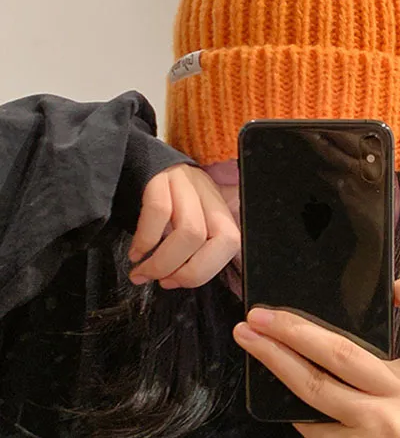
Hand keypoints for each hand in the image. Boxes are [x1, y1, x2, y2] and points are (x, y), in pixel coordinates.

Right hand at [128, 164, 239, 288]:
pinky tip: (135, 253)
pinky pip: (159, 212)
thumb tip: (177, 279)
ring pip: (191, 231)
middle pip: (220, 239)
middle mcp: (207, 193)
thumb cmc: (157, 197)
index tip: (177, 282)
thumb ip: (189, 245)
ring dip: (163, 262)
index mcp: (217, 207)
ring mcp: (186, 182)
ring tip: (142, 273)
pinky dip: (145, 240)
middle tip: (161, 281)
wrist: (131, 155)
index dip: (206, 269)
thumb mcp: (182, 218)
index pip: (231, 242)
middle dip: (189, 271)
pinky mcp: (159, 176)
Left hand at [233, 278, 399, 437]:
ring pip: (315, 381)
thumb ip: (384, 379)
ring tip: (247, 337)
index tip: (395, 285)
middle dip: (294, 327)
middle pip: (344, 350)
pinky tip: (275, 396)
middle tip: (261, 313)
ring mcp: (381, 425)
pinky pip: (310, 420)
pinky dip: (293, 410)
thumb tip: (322, 342)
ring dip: (273, 357)